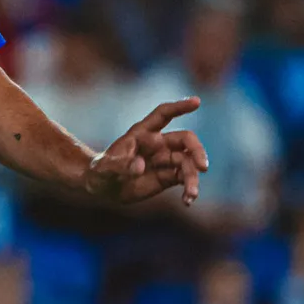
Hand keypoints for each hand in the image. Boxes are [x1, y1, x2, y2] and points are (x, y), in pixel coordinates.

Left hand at [85, 97, 209, 205]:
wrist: (103, 187)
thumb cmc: (101, 171)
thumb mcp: (104, 168)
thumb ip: (120, 165)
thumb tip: (140, 166)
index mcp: (142, 133)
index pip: (163, 114)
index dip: (179, 107)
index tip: (197, 102)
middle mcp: (158, 144)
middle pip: (185, 140)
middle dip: (196, 151)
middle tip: (202, 167)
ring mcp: (165, 160)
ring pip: (188, 162)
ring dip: (193, 177)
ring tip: (191, 194)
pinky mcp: (168, 176)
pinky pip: (185, 179)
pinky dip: (189, 189)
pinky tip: (187, 201)